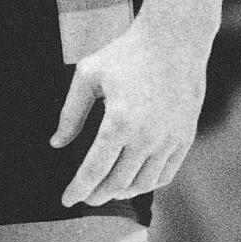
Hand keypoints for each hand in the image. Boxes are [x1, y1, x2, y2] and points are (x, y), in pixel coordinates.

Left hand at [51, 16, 205, 206]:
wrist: (173, 41)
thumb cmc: (125, 54)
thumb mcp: (88, 75)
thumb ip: (71, 113)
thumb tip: (56, 143)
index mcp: (118, 122)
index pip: (94, 169)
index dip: (78, 188)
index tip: (65, 200)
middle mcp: (146, 137)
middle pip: (118, 182)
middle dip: (98, 194)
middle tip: (85, 197)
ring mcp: (169, 140)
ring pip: (143, 183)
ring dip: (122, 192)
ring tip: (106, 190)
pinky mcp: (185, 138)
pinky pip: (165, 174)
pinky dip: (148, 184)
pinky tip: (133, 182)